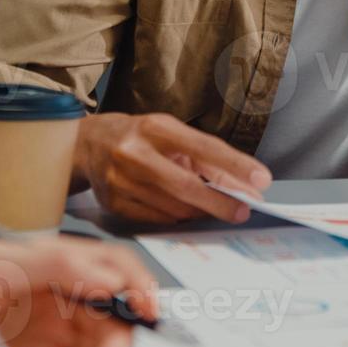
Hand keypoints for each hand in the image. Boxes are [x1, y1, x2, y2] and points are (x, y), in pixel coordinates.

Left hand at [0, 234, 157, 346]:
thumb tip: (108, 278)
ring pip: (104, 345)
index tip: (146, 306)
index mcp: (54, 267)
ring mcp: (54, 337)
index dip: (136, 282)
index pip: (111, 266)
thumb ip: (54, 263)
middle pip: (114, 311)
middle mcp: (60, 301)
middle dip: (121, 332)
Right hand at [74, 112, 271, 224]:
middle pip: (187, 185)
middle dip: (221, 202)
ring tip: (215, 207)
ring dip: (201, 211)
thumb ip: (203, 155)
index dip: (235, 166)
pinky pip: (157, 219)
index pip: (204, 147)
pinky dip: (176, 217)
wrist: (87, 145)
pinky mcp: (112, 203)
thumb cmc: (139, 137)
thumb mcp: (170, 132)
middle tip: (244, 210)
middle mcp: (134, 153)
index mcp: (155, 127)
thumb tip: (241, 182)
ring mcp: (119, 181)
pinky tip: (185, 210)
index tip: (261, 180)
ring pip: (173, 207)